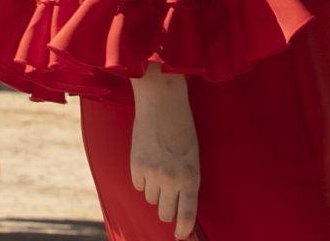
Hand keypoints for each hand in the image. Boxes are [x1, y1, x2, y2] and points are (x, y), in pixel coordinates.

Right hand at [129, 65, 198, 238]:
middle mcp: (172, 179)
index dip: (183, 229)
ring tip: (159, 166)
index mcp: (191, 175)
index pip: (187, 213)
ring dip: (153, 189)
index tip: (181, 235)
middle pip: (164, 212)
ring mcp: (153, 173)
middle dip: (166, 208)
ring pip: (150, 198)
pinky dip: (141, 177)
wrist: (162, 101)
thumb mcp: (192, 154)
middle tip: (168, 195)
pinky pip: (137, 185)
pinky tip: (148, 158)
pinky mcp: (136, 166)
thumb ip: (186, 179)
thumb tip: (179, 203)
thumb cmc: (182, 126)